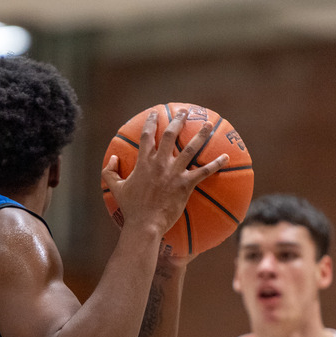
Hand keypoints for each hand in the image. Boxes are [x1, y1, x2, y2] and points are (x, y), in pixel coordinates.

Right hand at [101, 110, 228, 238]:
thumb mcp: (115, 188)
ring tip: (208, 124)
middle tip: (185, 112)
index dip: (151, 122)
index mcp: (143, 162)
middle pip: (170, 135)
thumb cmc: (130, 208)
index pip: (147, 136)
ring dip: (200, 135)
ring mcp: (173, 173)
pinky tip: (226, 157)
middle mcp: (159, 163)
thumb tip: (112, 158)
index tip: (155, 114)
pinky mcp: (185, 184)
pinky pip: (204, 172)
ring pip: (190, 148)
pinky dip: (216, 164)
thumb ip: (109, 171)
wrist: (145, 224)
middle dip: (178, 120)